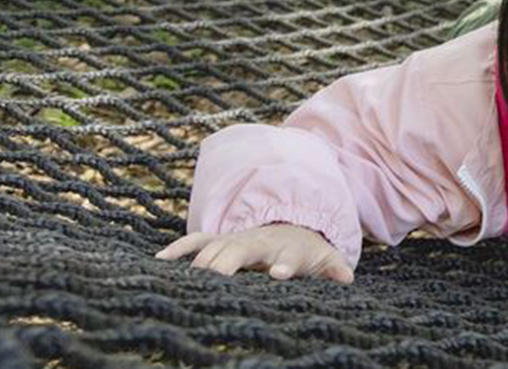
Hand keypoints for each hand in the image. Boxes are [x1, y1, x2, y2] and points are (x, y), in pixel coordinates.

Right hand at [156, 224, 351, 282]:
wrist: (291, 227)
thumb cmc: (307, 252)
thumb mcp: (325, 259)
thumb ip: (334, 268)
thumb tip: (347, 277)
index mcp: (286, 250)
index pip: (286, 259)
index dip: (283, 266)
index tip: (278, 274)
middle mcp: (258, 243)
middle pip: (241, 252)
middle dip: (228, 264)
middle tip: (215, 280)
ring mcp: (237, 240)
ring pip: (215, 248)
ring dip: (201, 262)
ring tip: (185, 280)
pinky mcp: (220, 241)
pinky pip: (197, 241)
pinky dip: (180, 248)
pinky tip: (160, 261)